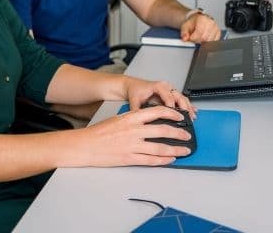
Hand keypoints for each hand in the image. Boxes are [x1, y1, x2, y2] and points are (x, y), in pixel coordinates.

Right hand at [65, 106, 192, 167]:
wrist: (85, 145)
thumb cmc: (99, 132)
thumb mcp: (118, 119)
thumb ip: (134, 119)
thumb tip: (150, 122)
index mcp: (131, 117)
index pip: (157, 112)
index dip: (172, 113)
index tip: (180, 116)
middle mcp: (134, 130)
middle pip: (163, 130)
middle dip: (179, 133)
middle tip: (187, 135)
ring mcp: (132, 145)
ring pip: (160, 148)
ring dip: (175, 149)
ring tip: (184, 150)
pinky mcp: (130, 158)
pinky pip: (151, 160)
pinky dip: (163, 160)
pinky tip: (170, 159)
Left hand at [123, 76, 195, 118]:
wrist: (133, 86)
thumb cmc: (135, 90)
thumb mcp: (134, 101)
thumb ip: (137, 111)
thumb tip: (140, 121)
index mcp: (158, 86)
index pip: (169, 97)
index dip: (173, 108)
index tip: (175, 117)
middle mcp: (166, 87)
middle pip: (179, 97)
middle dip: (185, 108)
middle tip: (188, 118)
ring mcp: (170, 90)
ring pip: (182, 98)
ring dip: (188, 108)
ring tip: (192, 117)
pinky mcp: (171, 95)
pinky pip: (182, 100)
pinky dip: (188, 106)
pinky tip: (194, 112)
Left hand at [180, 13, 220, 42]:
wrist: (197, 20)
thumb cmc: (192, 23)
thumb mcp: (185, 26)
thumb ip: (184, 33)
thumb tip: (185, 38)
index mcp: (202, 19)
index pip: (199, 33)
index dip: (193, 38)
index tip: (190, 38)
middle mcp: (211, 22)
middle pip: (205, 38)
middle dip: (197, 41)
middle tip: (194, 38)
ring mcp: (216, 27)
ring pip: (210, 41)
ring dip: (203, 42)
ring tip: (198, 37)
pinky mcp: (218, 32)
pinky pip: (214, 41)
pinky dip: (208, 42)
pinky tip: (204, 39)